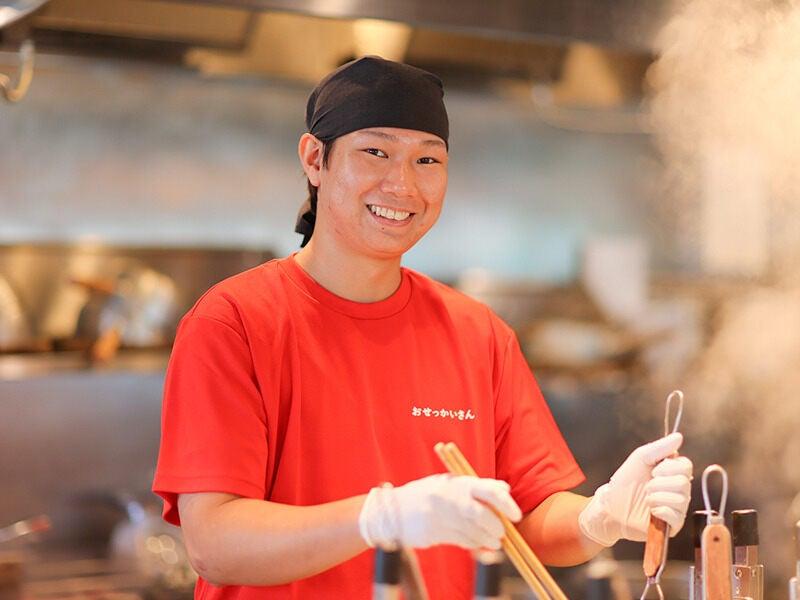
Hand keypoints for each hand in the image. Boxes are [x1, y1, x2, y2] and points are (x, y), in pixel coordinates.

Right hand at [358, 474, 521, 549]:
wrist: (392, 509)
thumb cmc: (427, 495)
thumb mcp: (449, 483)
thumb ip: (476, 486)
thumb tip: (504, 488)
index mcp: (455, 482)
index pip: (487, 490)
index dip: (505, 503)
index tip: (516, 516)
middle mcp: (447, 497)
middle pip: (480, 514)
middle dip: (495, 526)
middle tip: (502, 533)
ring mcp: (438, 515)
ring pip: (471, 531)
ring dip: (486, 539)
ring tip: (494, 542)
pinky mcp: (431, 533)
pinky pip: (460, 541)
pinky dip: (472, 543)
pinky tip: (476, 543)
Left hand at [578, 432, 692, 546]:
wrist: (611, 506)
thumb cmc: (624, 483)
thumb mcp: (639, 459)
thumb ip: (659, 448)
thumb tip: (678, 436)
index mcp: (673, 473)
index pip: (686, 465)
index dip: (668, 467)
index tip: (653, 470)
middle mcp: (679, 490)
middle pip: (683, 482)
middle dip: (659, 483)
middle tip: (647, 485)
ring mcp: (677, 508)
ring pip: (680, 499)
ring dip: (656, 496)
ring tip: (646, 498)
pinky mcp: (673, 525)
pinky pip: (676, 515)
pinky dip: (659, 510)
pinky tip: (650, 510)